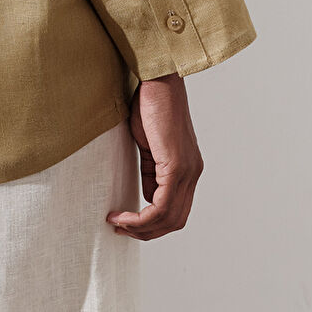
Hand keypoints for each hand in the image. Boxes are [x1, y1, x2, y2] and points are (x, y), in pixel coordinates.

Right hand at [106, 73, 203, 239]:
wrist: (158, 80)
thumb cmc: (150, 103)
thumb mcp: (148, 145)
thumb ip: (151, 171)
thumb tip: (148, 196)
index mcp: (188, 168)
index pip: (175, 210)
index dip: (151, 223)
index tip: (126, 222)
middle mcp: (193, 173)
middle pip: (175, 220)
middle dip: (146, 232)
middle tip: (121, 228)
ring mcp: (188, 170)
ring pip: (169, 217)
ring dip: (141, 228)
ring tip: (118, 223)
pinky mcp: (177, 165)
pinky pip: (162, 205)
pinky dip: (142, 217)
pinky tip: (123, 215)